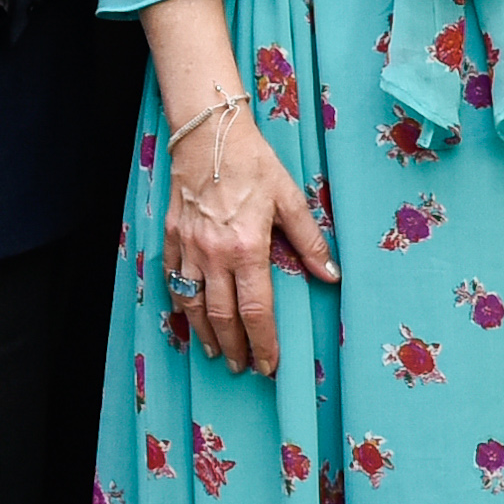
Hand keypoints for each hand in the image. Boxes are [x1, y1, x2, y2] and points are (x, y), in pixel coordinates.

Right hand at [161, 102, 337, 374]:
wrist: (208, 134)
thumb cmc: (253, 162)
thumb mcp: (289, 198)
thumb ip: (309, 241)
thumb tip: (331, 275)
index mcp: (246, 247)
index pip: (256, 310)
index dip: (264, 343)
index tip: (269, 365)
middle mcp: (214, 254)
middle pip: (222, 316)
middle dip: (235, 347)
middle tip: (244, 368)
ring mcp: (189, 247)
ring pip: (193, 304)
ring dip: (205, 334)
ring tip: (217, 354)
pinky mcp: (172, 238)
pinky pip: (173, 281)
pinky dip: (180, 305)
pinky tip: (188, 318)